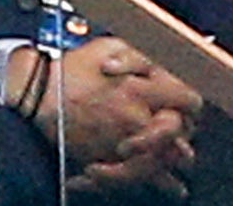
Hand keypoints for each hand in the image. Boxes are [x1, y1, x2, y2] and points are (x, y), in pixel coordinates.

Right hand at [22, 38, 200, 196]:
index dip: (193, 100)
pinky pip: (141, 178)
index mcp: (140, 88)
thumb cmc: (72, 69)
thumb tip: (167, 60)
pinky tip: (170, 186)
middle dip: (186, 130)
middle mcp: (136, 118)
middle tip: (186, 128)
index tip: (190, 101)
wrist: (39, 95)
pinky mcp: (110, 160)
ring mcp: (123, 143)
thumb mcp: (111, 46)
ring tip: (183, 160)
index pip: (187, 99)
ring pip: (165, 160)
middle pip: (181, 133)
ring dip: (176, 159)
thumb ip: (143, 55)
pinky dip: (158, 182)